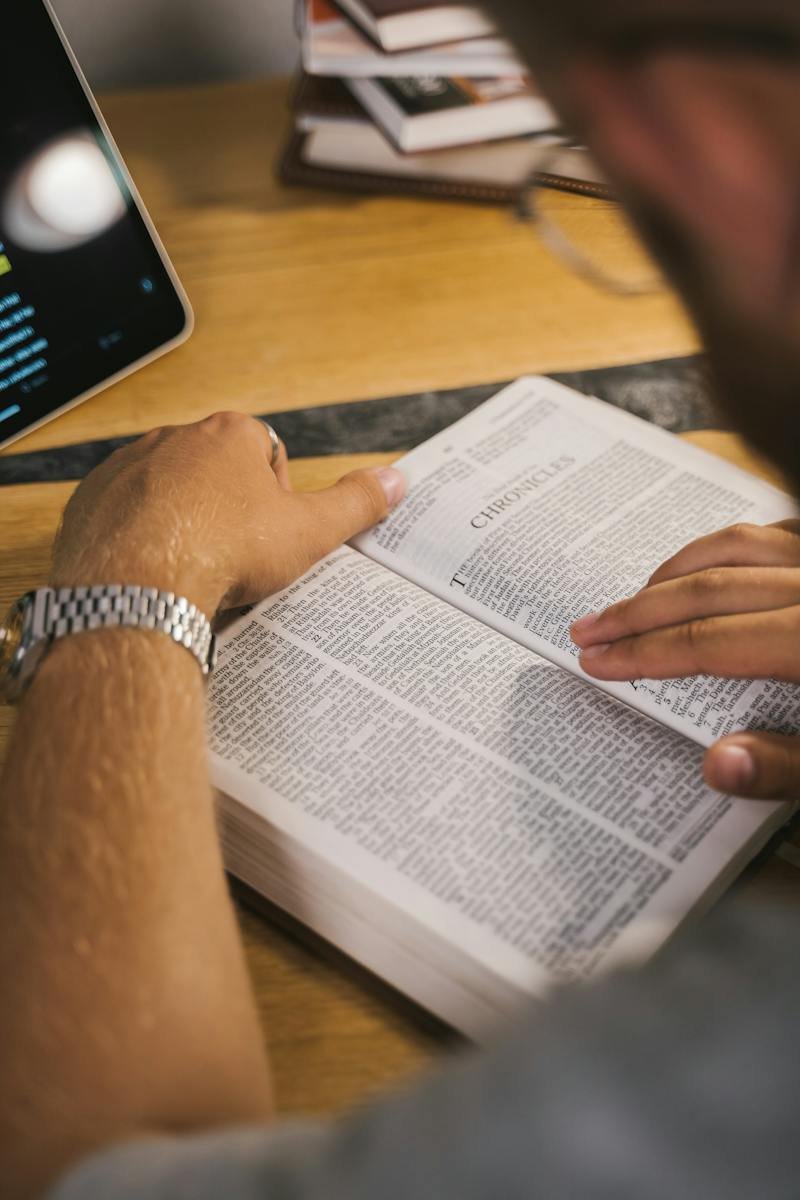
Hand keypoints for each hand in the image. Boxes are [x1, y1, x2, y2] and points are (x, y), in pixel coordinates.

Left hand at [52, 412, 405, 616]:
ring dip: (185, 522)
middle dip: (230, 511)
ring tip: (195, 569)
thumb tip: (395, 480)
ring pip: (170, 492)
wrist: (138, 586)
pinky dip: (141, 537)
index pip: (267, 454)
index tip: (271, 535)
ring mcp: (128, 466)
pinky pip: (125, 513)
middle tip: (237, 558)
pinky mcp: (92, 499)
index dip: (277, 499)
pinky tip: (155, 570)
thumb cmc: (224, 551)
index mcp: (229, 434)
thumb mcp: (309, 531)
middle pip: (218, 472)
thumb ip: (355, 503)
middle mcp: (175, 437)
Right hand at [570, 520, 799, 799]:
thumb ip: (788, 764)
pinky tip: (710, 564)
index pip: (707, 642)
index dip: (644, 654)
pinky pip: (775, 532)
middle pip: (707, 589)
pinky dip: (731, 546)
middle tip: (587, 629)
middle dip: (637, 611)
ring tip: (635, 598)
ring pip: (736, 547)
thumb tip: (716, 767)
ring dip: (676, 571)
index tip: (595, 663)